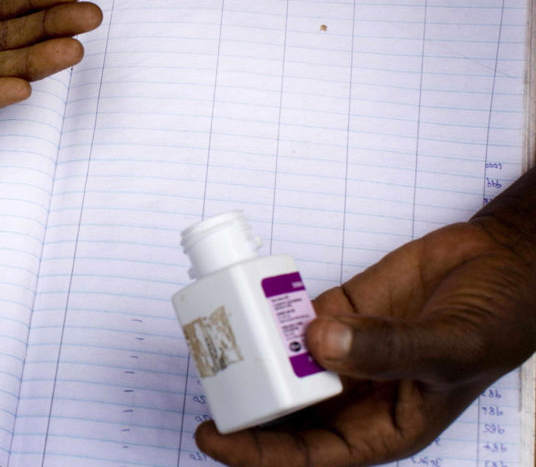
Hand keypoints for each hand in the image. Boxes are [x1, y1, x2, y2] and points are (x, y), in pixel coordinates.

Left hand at [195, 173, 535, 466]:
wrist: (505, 262)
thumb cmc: (498, 321)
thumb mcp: (449, 345)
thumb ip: (388, 348)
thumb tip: (319, 343)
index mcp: (382, 429)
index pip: (309, 455)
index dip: (258, 452)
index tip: (214, 436)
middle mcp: (354, 397)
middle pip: (283, 414)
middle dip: (242, 405)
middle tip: (203, 380)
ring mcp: (342, 354)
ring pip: (281, 367)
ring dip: (249, 359)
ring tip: (211, 342)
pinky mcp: (337, 313)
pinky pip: (289, 321)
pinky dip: (264, 316)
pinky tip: (238, 306)